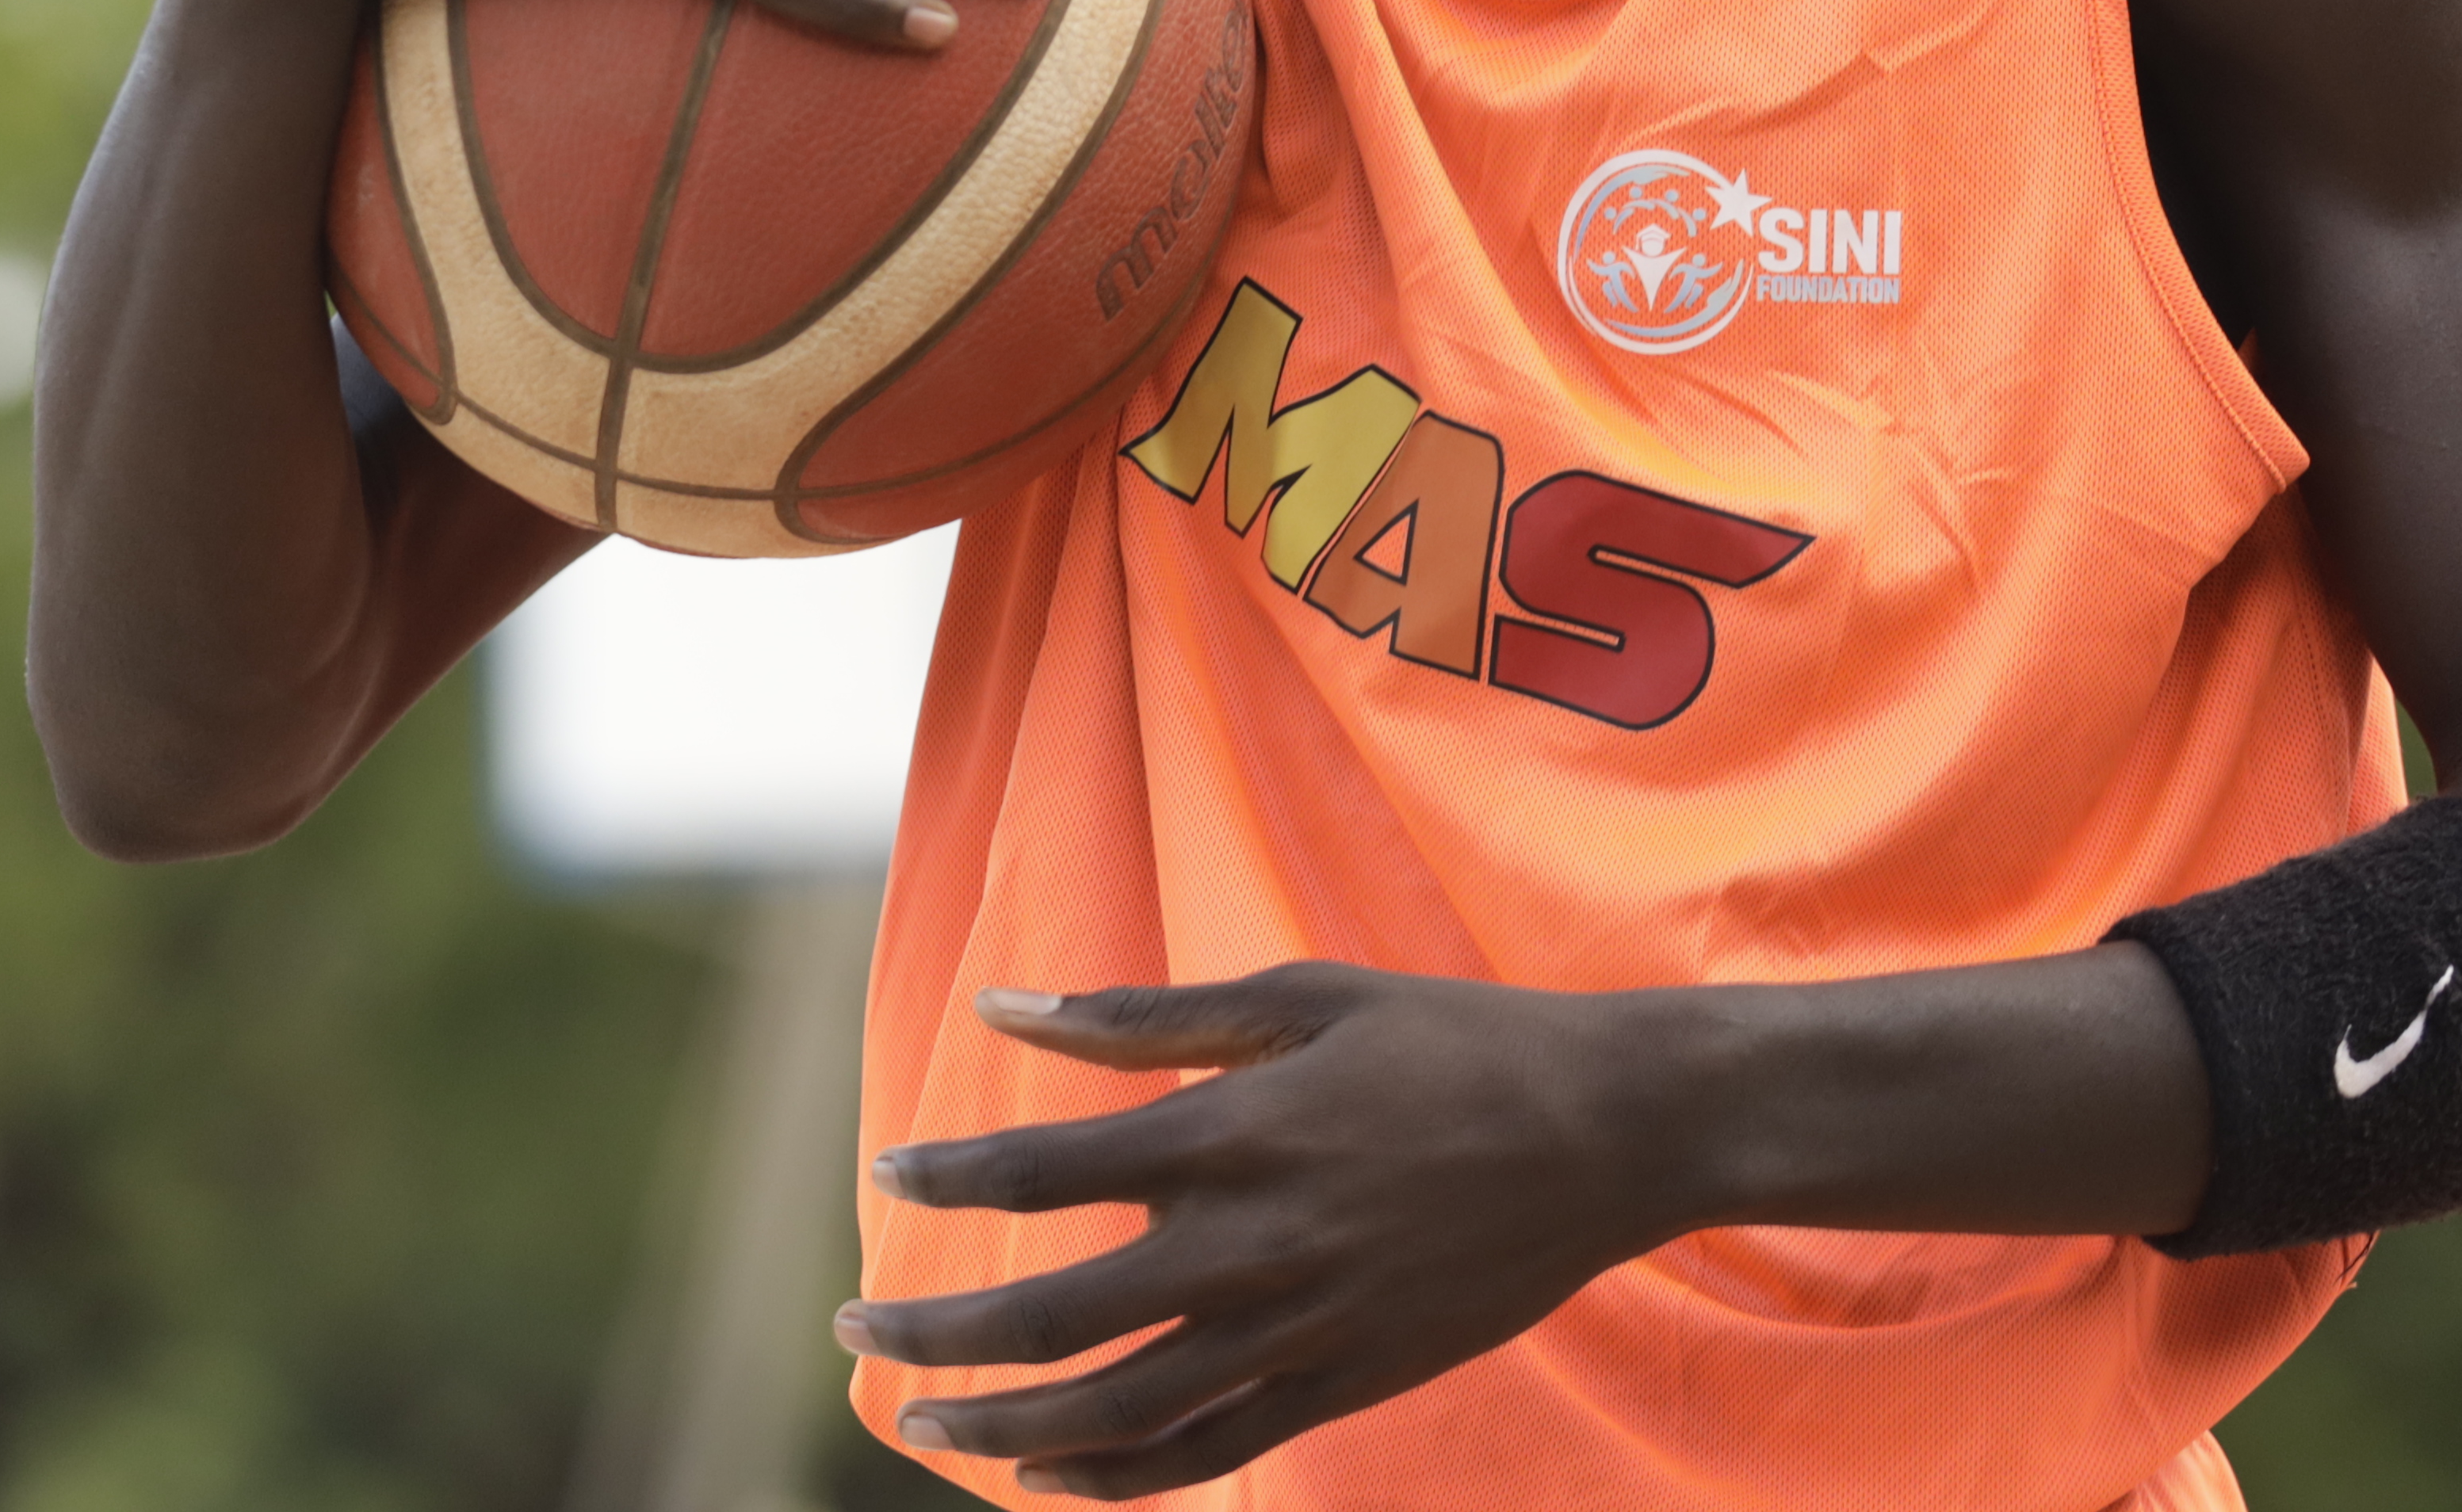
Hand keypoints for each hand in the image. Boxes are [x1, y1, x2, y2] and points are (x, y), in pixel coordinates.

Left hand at [843, 966, 1680, 1497]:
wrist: (1609, 1135)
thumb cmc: (1449, 1042)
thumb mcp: (1301, 996)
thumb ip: (1146, 1016)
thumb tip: (1006, 1007)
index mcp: (1233, 1132)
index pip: (1044, 1172)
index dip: (947, 1182)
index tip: (885, 1180)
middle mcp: (1251, 1246)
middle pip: (1053, 1320)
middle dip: (934, 1339)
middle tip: (852, 1338)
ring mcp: (1299, 1330)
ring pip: (1118, 1415)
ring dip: (1006, 1433)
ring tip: (929, 1428)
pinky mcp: (1344, 1385)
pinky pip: (1210, 1453)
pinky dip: (1121, 1479)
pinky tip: (1056, 1477)